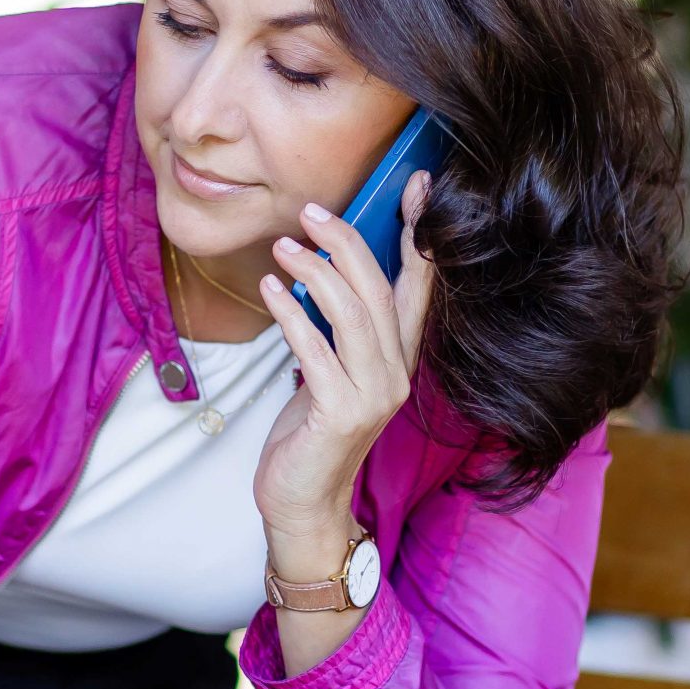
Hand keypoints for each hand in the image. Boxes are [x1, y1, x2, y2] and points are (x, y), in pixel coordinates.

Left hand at [253, 171, 438, 561]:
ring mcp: (374, 395)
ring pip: (353, 314)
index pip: (419, 286)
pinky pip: (317, 350)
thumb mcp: (330, 370)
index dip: (419, 234)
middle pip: (381, 290)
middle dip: (347, 242)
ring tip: (282, 247)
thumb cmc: (311, 432)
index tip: (416, 185)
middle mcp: (396, 373)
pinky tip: (270, 290)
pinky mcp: (342, 414)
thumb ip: (337, 326)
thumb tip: (319, 265)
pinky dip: (291, 314)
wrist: (303, 503)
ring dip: (315, 272)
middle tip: (310, 212)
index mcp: (400, 358)